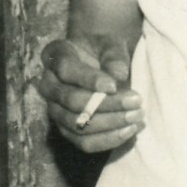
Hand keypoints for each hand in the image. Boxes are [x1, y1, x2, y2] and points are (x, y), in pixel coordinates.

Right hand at [35, 35, 143, 151]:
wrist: (99, 62)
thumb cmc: (103, 50)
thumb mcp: (111, 44)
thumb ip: (114, 56)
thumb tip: (119, 75)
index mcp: (56, 55)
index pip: (66, 69)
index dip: (89, 79)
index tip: (114, 86)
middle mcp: (49, 84)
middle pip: (71, 100)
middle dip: (106, 104)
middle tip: (136, 102)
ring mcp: (55, 110)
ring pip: (77, 125)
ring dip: (110, 124)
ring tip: (137, 117)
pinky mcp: (66, 130)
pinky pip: (84, 142)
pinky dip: (109, 139)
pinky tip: (131, 130)